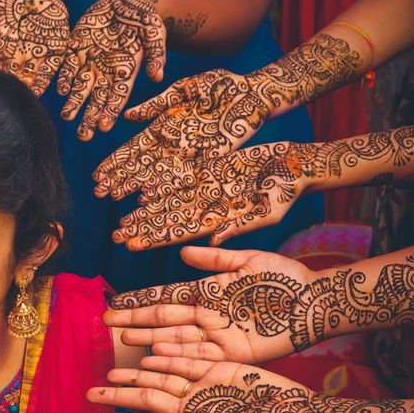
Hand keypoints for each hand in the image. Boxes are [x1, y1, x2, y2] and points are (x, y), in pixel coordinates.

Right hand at [0, 0, 69, 96]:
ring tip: (26, 95)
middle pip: (12, 75)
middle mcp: (17, 55)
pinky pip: (49, 69)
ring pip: (30, 76)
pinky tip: (42, 90)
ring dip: (29, 86)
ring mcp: (36, 55)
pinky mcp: (54, 51)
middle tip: (8, 93)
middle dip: (11, 84)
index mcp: (0, 46)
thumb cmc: (7, 0)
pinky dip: (45, 80)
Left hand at [58, 0, 165, 140]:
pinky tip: (60, 90)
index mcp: (126, 71)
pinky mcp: (76, 47)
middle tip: (83, 136)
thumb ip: (156, 54)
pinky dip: (65, 77)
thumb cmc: (145, 20)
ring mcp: (90, 61)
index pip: (118, 97)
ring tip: (66, 117)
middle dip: (89, 117)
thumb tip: (157, 78)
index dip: (111, 112)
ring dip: (73, 103)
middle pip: (97, 99)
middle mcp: (106, 71)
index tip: (104, 127)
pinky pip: (68, 65)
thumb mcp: (154, 33)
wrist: (126, 3)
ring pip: (79, 87)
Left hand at [88, 359, 315, 412]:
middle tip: (88, 393)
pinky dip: (165, 356)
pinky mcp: (218, 367)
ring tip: (109, 372)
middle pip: (146, 400)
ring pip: (160, 378)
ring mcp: (203, 387)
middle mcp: (192, 409)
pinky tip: (145, 354)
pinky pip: (186, 359)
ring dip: (135, 375)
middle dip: (117, 397)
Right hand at [93, 69, 272, 198]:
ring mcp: (189, 154)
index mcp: (165, 126)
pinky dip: (163, 187)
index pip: (134, 148)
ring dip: (136, 187)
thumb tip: (128, 118)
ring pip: (157, 174)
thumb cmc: (220, 85)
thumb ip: (157, 104)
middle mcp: (173, 144)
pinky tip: (146, 197)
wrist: (254, 92)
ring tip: (116, 198)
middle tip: (99, 193)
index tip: (98, 174)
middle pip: (141, 165)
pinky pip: (183, 177)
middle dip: (120, 178)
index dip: (116, 161)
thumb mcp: (184, 89)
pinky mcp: (207, 160)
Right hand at [106, 246, 316, 363]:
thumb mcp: (249, 262)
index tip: (117, 300)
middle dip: (135, 321)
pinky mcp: (234, 354)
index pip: (166, 297)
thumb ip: (216, 260)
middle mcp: (208, 317)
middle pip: (164, 320)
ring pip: (175, 339)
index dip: (141, 300)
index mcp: (209, 294)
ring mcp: (219, 337)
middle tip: (107, 322)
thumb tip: (182, 255)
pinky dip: (177, 355)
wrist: (316, 302)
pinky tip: (155, 353)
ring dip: (149, 339)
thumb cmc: (286, 279)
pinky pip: (200, 355)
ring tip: (124, 339)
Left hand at [111, 142, 317, 250]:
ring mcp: (207, 191)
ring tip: (121, 218)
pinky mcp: (210, 172)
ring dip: (146, 210)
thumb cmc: (287, 193)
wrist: (298, 166)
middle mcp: (208, 209)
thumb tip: (214, 238)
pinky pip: (180, 180)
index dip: (154, 239)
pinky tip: (141, 191)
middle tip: (115, 236)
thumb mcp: (267, 211)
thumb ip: (240, 225)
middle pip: (168, 220)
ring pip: (169, 202)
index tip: (131, 246)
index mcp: (218, 221)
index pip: (178, 233)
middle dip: (142, 228)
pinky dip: (161, 185)